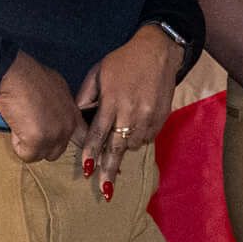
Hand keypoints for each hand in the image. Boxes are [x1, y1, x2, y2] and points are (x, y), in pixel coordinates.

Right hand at [0, 51, 77, 163]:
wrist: (16, 74)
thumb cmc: (30, 76)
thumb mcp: (56, 90)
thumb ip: (59, 108)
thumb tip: (52, 115)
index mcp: (73, 114)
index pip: (82, 139)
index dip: (66, 144)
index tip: (61, 148)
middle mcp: (68, 127)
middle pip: (56, 151)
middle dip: (40, 144)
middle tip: (27, 127)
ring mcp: (55, 135)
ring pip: (40, 154)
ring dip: (27, 145)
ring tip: (21, 123)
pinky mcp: (38, 140)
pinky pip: (26, 155)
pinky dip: (17, 144)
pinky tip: (15, 126)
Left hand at [70, 29, 184, 195]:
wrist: (158, 52)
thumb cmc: (124, 61)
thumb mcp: (98, 72)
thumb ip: (87, 95)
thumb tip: (81, 114)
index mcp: (112, 101)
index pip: (98, 134)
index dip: (92, 153)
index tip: (87, 170)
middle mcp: (130, 112)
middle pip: (117, 148)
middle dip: (110, 169)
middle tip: (105, 189)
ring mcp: (148, 116)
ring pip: (133, 143)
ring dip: (125, 146)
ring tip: (121, 140)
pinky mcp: (161, 117)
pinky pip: (148, 136)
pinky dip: (140, 137)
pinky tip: (136, 128)